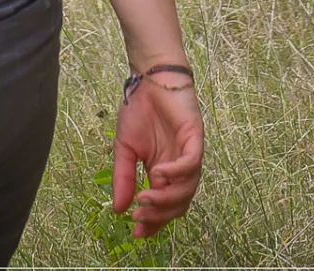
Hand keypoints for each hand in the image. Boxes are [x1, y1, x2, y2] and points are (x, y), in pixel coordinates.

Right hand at [112, 70, 203, 237]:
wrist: (148, 80)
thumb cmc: (138, 111)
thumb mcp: (123, 149)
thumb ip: (123, 177)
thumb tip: (117, 208)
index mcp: (163, 172)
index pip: (163, 205)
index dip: (153, 222)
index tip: (136, 233)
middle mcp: (179, 168)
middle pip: (178, 204)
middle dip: (160, 215)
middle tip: (140, 216)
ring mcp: (189, 155)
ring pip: (188, 189)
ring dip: (168, 198)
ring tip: (147, 196)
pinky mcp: (195, 139)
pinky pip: (192, 164)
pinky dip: (178, 173)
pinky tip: (159, 173)